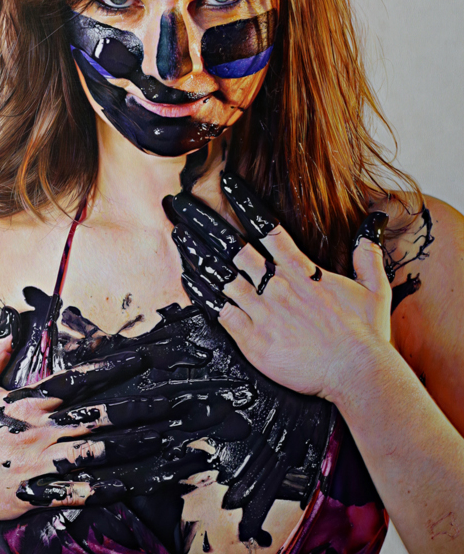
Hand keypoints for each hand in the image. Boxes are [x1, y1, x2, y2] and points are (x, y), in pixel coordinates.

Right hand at [0, 335, 169, 518]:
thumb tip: (9, 326)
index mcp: (27, 404)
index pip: (78, 382)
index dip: (112, 368)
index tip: (143, 359)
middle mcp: (38, 433)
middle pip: (98, 418)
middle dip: (140, 410)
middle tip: (175, 402)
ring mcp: (39, 466)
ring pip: (98, 455)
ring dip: (136, 447)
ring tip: (168, 438)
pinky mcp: (37, 496)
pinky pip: (79, 494)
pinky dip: (109, 488)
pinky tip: (136, 482)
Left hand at [164, 176, 392, 403]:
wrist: (355, 371)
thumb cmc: (366, 334)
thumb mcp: (375, 289)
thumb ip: (366, 256)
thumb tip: (369, 228)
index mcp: (302, 271)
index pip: (268, 228)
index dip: (244, 202)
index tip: (226, 182)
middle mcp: (277, 286)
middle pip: (233, 246)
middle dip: (206, 224)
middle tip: (183, 207)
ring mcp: (262, 312)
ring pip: (221, 276)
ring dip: (197, 255)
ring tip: (178, 236)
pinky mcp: (252, 339)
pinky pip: (219, 310)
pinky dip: (202, 294)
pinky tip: (187, 279)